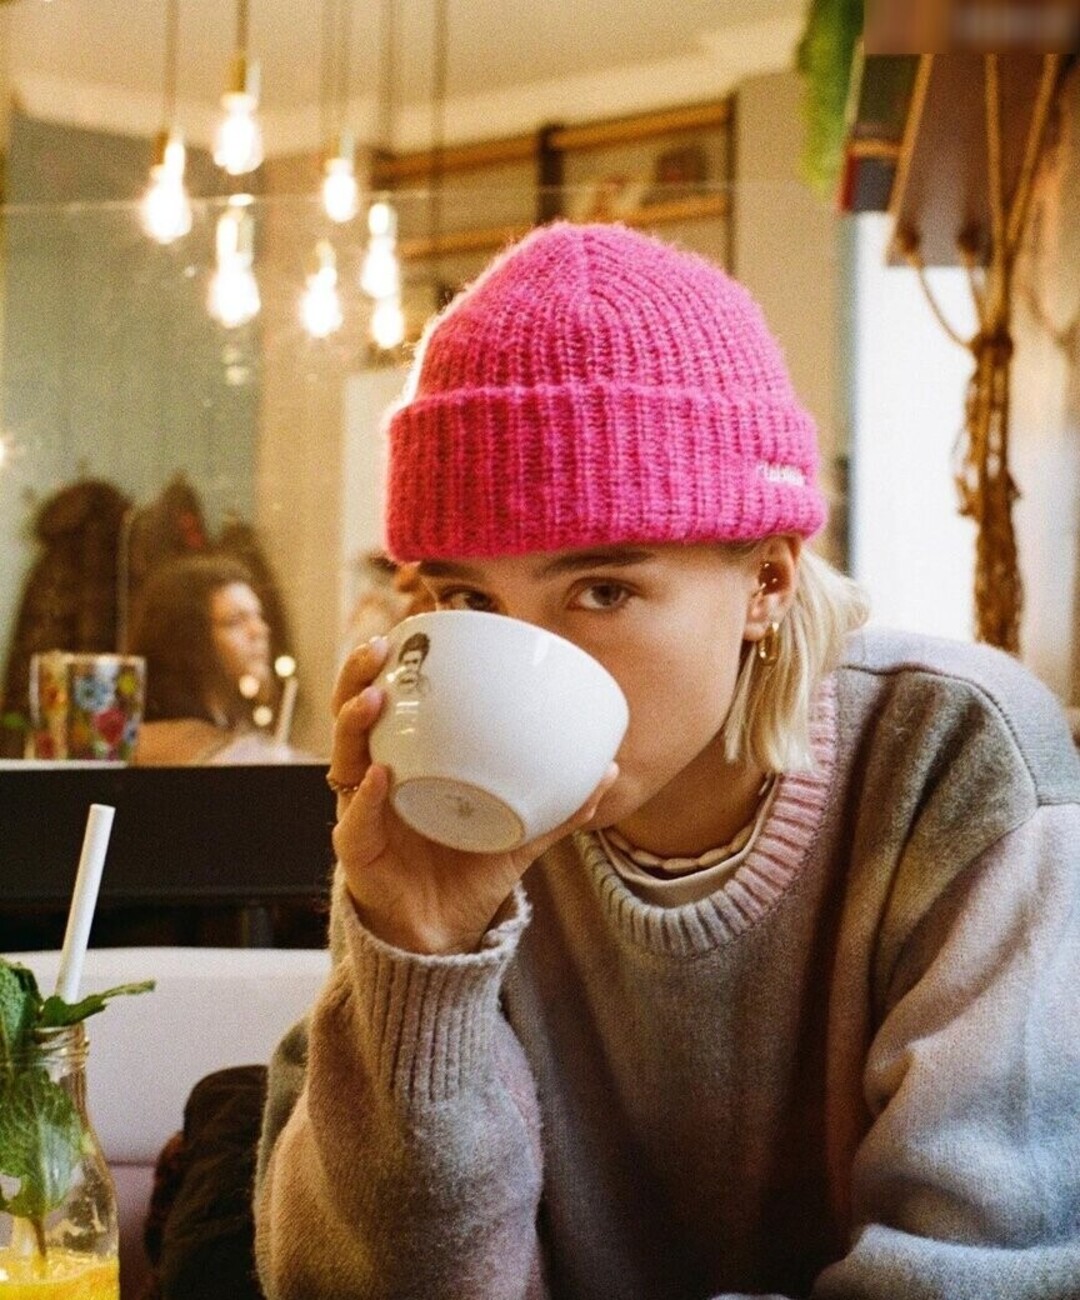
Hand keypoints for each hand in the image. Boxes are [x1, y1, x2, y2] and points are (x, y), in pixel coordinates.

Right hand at [328, 637, 616, 955]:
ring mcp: (362, 813)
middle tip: (379, 647)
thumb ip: (557, 806)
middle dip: (357, 677)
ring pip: (345, 758)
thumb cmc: (467, 872)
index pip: (389, 703)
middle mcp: (376, 780)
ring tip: (374, 696)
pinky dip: (368, 797)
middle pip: (353, 717)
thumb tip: (608, 771)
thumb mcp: (517, 832)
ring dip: (355, 723)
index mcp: (408, 762)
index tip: (407, 629)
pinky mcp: (357, 853)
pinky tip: (382, 774)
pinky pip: (356, 820)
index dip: (388, 665)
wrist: (440, 933)